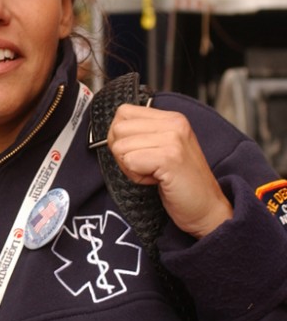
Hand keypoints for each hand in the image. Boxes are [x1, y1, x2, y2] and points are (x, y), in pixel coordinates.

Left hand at [107, 103, 232, 238]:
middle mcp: (174, 123)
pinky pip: (129, 162)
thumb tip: (113, 130)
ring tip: (154, 173)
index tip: (140, 153)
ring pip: (120, 147)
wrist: (207, 208)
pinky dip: (136, 176)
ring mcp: (173, 139)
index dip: (121, 137)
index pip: (123, 113)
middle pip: (117, 129)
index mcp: (171, 118)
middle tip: (147, 167)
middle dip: (123, 153)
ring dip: (130, 167)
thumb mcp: (163, 148)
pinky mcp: (169, 157)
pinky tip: (156, 180)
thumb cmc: (181, 182)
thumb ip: (142, 134)